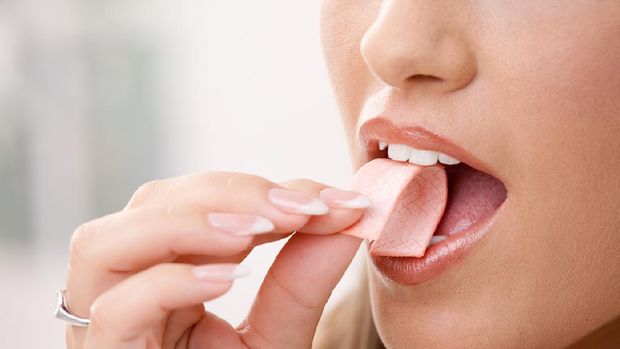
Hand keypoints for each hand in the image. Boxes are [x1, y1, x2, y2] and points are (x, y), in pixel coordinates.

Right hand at [64, 171, 365, 348]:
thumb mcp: (277, 334)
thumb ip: (304, 278)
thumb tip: (349, 213)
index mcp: (164, 272)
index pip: (194, 201)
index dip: (258, 188)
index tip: (330, 198)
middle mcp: (125, 289)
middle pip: (150, 204)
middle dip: (230, 194)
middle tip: (301, 208)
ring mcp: (105, 326)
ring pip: (105, 244)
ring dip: (191, 222)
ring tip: (260, 230)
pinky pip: (115, 311)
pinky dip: (172, 283)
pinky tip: (229, 279)